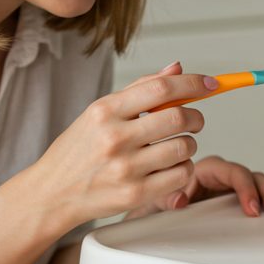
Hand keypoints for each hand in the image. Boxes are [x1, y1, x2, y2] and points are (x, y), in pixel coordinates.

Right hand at [31, 61, 217, 226]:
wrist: (52, 193)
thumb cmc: (79, 150)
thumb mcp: (100, 113)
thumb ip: (140, 89)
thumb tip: (178, 68)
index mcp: (105, 111)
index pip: (161, 89)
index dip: (193, 83)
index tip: (210, 84)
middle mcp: (114, 138)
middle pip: (178, 118)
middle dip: (196, 118)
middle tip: (194, 121)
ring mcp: (125, 169)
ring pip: (184, 148)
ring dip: (188, 145)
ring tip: (174, 146)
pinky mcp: (134, 195)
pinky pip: (180, 176)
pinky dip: (182, 169)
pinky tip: (168, 167)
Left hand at [131, 155, 263, 218]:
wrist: (148, 222)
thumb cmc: (153, 207)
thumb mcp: (155, 203)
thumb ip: (165, 199)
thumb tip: (179, 201)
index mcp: (203, 171)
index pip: (230, 171)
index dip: (244, 186)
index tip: (251, 206)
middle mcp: (218, 178)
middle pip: (249, 177)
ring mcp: (227, 190)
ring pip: (255, 186)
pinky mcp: (233, 203)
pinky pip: (253, 199)